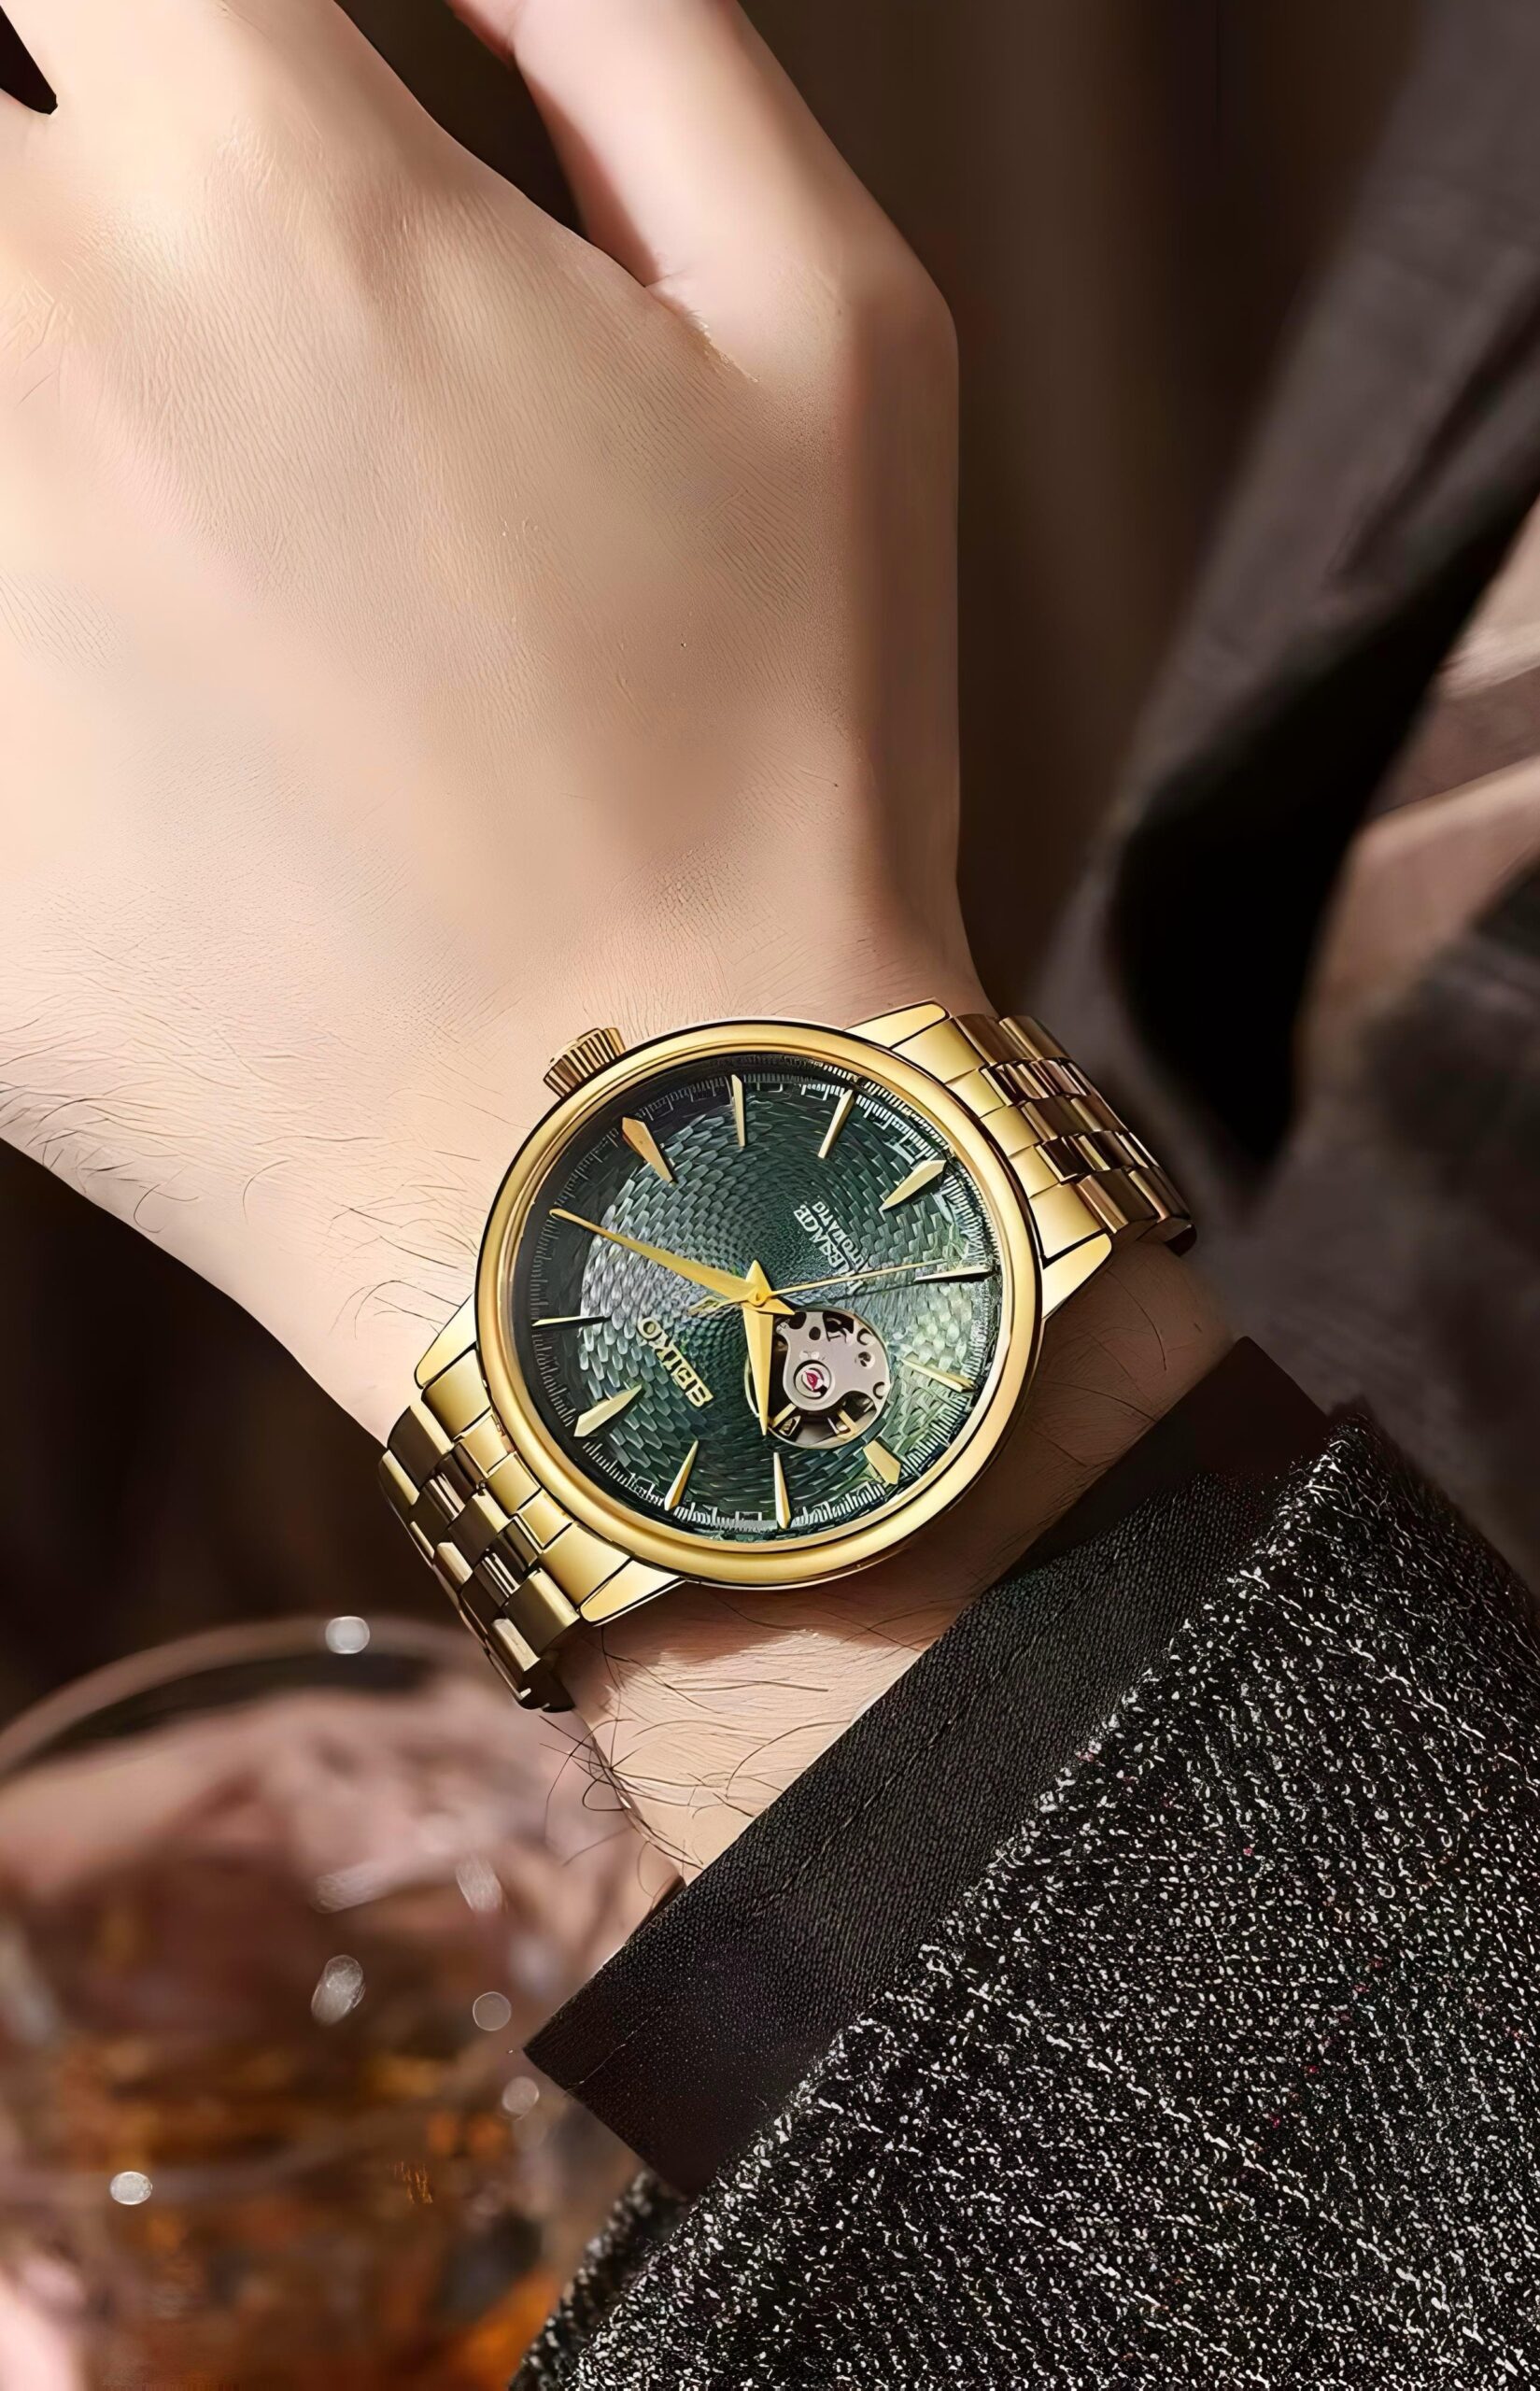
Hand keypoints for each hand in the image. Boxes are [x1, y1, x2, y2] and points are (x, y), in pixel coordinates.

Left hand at [0, 0, 972, 1437]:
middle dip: (61, 187)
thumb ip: (638, 29)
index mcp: (284, 187)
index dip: (132, 10)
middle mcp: (43, 338)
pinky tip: (101, 658)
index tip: (176, 76)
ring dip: (24, 375)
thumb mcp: (837, 341)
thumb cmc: (779, 767)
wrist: (639, 1167)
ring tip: (143, 499)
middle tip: (162, 314)